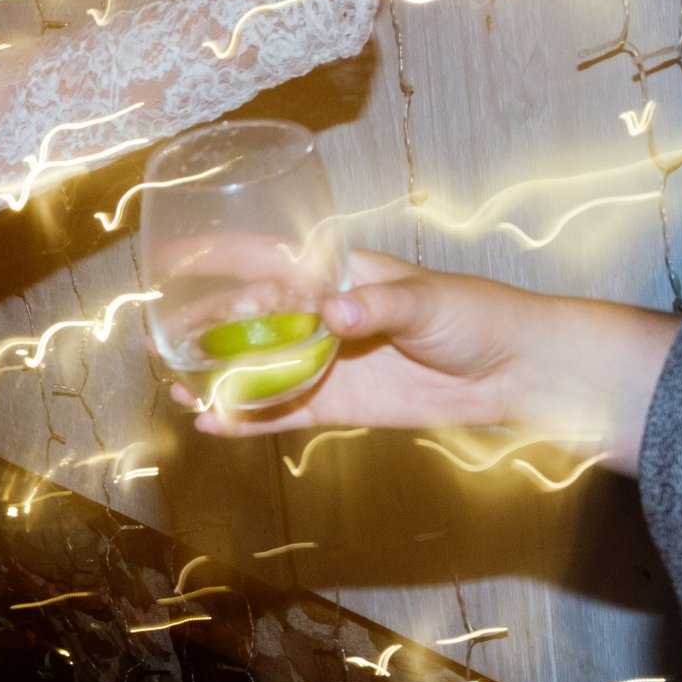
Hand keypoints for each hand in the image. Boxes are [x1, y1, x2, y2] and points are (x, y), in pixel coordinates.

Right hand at [169, 249, 680, 472]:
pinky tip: (214, 424)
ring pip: (258, 369)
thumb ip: (379, 306)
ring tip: (179, 389)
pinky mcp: (337, 403)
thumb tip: (333, 314)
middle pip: (249, 320)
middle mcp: (323, 316)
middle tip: (165, 344)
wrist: (515, 372)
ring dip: (218, 380)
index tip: (174, 258)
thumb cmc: (480, 316)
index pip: (270, 261)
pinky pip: (282, 412)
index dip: (220, 257)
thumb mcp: (431, 301)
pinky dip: (247, 420)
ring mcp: (327, 362)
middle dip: (205, 331)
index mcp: (340, 276)